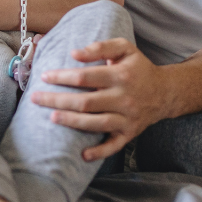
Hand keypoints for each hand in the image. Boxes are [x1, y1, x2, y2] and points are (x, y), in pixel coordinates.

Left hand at [29, 38, 171, 161]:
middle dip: (58, 100)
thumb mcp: (125, 48)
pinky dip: (99, 153)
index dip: (62, 77)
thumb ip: (101, 46)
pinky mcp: (129, 134)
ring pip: (95, 123)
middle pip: (85, 101)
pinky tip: (83, 154)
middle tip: (35, 98)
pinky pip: (114, 146)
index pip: (85, 77)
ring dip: (72, 122)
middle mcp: (124, 98)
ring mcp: (127, 118)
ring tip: (52, 118)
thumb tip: (74, 54)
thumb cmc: (138, 68)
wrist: (165, 92)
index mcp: (120, 75)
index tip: (44, 76)